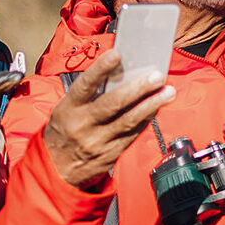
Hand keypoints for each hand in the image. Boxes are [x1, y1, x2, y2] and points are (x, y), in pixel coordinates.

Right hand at [43, 49, 173, 187]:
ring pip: (129, 121)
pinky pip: (132, 134)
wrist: (57, 170)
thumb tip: (118, 75)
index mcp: (68, 109)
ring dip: (151, 105)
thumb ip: (88, 96)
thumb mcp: (66, 110)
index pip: (85, 85)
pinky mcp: (111, 154)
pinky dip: (146, 119)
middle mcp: (83, 125)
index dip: (100, 69)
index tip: (117, 54)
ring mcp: (99, 142)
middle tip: (156, 77)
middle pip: (113, 104)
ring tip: (167, 92)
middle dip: (138, 89)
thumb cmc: (63, 132)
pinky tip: (157, 108)